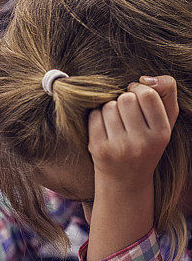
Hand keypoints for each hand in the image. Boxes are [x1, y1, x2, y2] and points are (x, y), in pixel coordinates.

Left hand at [88, 75, 178, 193]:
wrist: (126, 182)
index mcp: (161, 135)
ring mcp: (118, 148)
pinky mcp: (98, 149)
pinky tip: (105, 129)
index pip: (148, 95)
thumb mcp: (166, 121)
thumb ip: (167, 91)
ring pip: (109, 106)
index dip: (140, 89)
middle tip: (127, 114)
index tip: (138, 95)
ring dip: (111, 109)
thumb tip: (145, 78)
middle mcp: (141, 143)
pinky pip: (94, 115)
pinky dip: (97, 117)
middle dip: (125, 100)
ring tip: (117, 124)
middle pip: (126, 98)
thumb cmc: (147, 144)